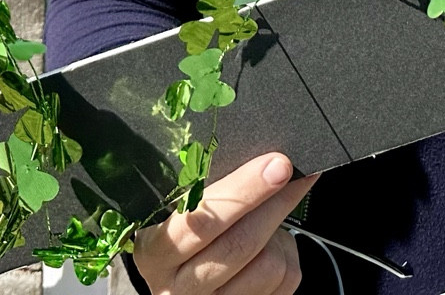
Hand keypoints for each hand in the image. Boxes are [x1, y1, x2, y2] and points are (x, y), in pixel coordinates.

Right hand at [132, 152, 315, 294]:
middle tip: (288, 172)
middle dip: (274, 202)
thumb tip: (259, 163)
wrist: (182, 284)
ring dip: (280, 235)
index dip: (243, 191)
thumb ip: (203, 195)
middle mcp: (180, 288)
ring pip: (268, 265)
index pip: (200, 222)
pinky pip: (285, 281)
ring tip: (267, 220)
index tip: (273, 165)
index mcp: (156, 252)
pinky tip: (271, 246)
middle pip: (240, 244)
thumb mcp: (174, 216)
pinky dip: (287, 255)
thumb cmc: (181, 237)